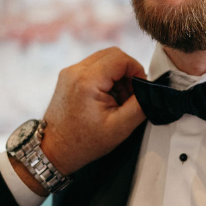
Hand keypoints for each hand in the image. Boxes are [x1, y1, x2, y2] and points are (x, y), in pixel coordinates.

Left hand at [40, 48, 146, 173]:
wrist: (54, 150)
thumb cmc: (84, 143)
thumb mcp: (120, 127)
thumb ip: (141, 104)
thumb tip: (151, 88)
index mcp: (87, 80)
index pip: (121, 58)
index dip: (137, 71)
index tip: (140, 90)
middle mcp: (75, 70)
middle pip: (112, 54)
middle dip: (127, 72)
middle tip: (129, 96)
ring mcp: (69, 72)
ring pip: (103, 59)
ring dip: (116, 76)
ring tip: (117, 100)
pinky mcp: (68, 77)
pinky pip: (93, 67)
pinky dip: (105, 78)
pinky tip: (106, 99)